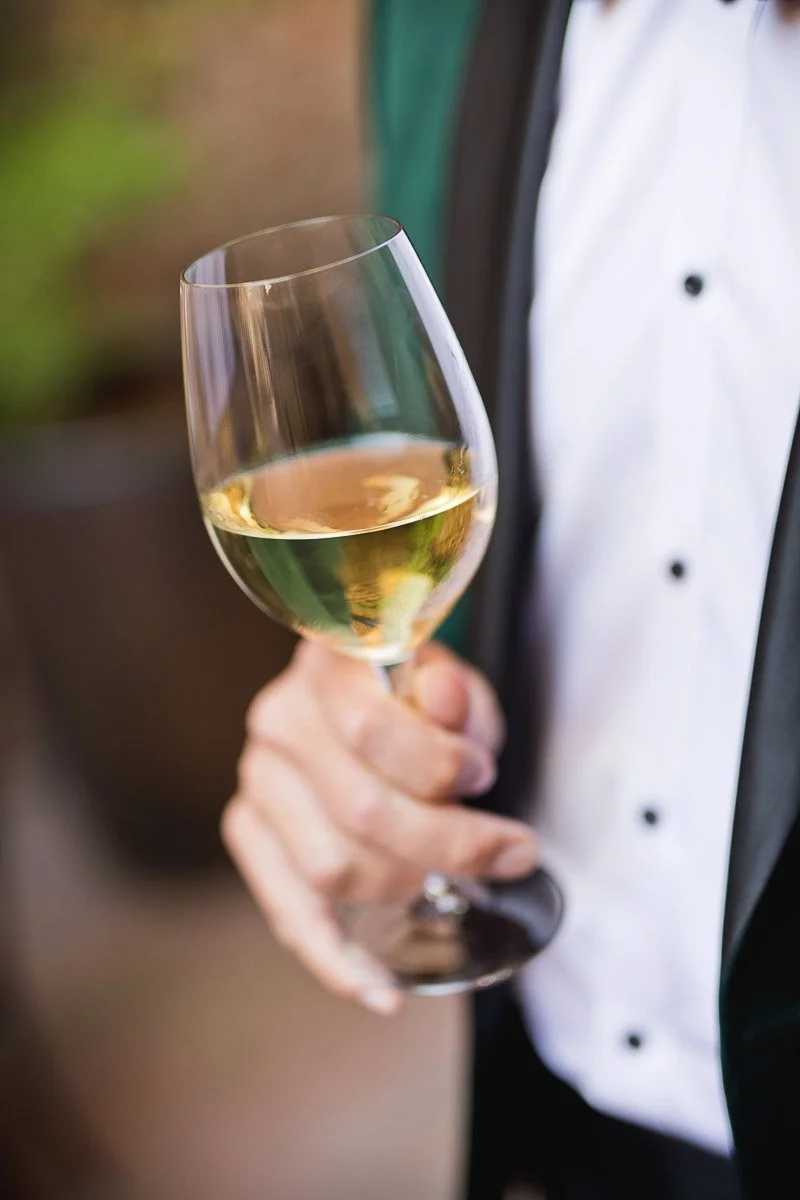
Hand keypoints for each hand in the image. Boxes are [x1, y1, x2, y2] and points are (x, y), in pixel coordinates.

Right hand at [222, 641, 537, 1013]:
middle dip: (449, 842)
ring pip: (330, 868)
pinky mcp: (250, 833)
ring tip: (453, 880)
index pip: (370, 727)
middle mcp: (279, 719)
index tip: (486, 778)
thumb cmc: (421, 703)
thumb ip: (454, 696)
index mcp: (326, 666)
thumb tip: (444, 704)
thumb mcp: (454, 685)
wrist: (372, 705)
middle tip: (510, 850)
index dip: (441, 765)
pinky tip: (381, 991)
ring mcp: (258, 780)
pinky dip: (336, 962)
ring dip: (407, 886)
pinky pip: (288, 913)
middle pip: (358, 810)